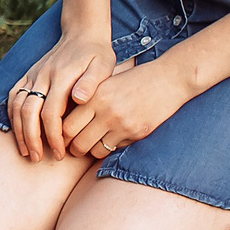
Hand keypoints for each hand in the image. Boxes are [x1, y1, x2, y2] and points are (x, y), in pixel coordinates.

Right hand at [6, 26, 120, 162]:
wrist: (82, 32)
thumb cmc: (97, 54)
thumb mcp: (103, 65)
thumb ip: (91, 82)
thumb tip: (79, 99)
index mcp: (60, 77)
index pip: (51, 112)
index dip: (53, 135)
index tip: (60, 153)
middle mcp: (42, 76)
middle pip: (29, 112)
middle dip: (32, 138)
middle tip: (38, 159)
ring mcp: (33, 74)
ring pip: (17, 105)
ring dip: (19, 130)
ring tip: (26, 151)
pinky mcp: (29, 74)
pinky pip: (14, 96)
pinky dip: (12, 115)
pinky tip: (17, 130)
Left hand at [61, 57, 194, 159]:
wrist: (167, 79)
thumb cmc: (132, 79)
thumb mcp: (105, 82)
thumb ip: (86, 99)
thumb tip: (64, 123)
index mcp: (94, 96)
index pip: (67, 126)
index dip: (62, 135)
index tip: (64, 136)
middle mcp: (106, 112)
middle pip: (78, 143)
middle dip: (74, 149)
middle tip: (75, 147)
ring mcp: (122, 124)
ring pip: (96, 151)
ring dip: (92, 150)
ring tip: (92, 144)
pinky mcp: (137, 133)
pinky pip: (115, 149)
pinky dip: (111, 147)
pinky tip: (112, 138)